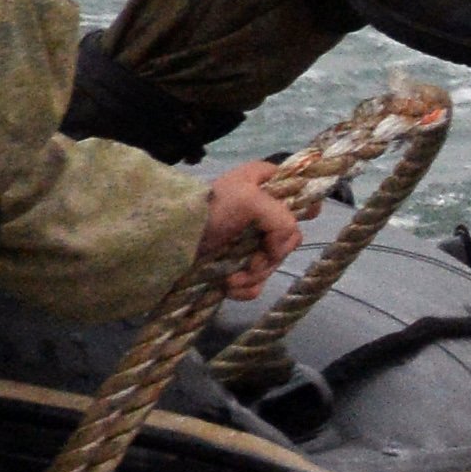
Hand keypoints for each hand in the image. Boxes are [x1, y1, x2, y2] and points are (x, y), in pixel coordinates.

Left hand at [196, 167, 299, 298]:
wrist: (166, 240)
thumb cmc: (209, 211)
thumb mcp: (249, 201)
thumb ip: (281, 219)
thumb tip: (282, 249)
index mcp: (265, 184)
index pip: (301, 190)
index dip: (304, 208)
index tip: (294, 225)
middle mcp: (261, 210)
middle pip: (289, 237)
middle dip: (272, 255)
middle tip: (253, 262)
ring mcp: (248, 239)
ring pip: (273, 262)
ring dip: (256, 275)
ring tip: (232, 279)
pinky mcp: (235, 263)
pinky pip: (257, 281)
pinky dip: (246, 288)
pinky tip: (229, 287)